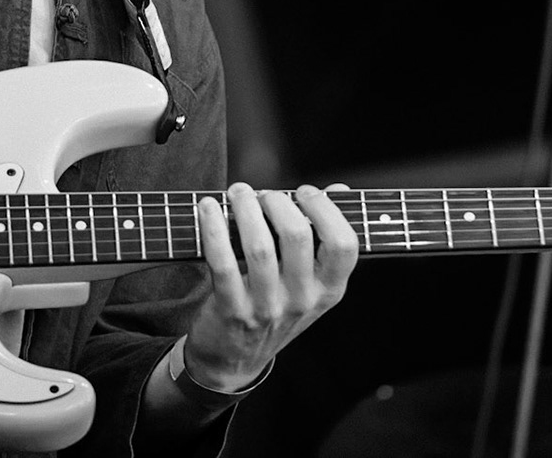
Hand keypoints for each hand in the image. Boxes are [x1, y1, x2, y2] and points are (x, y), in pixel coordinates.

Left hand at [183, 182, 358, 390]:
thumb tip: (340, 191)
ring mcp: (267, 308)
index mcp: (328, 290)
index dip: (326, 210)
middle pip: (297, 236)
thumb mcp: (309, 284)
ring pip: (259, 247)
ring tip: (237, 193)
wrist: (235, 361)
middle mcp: (302, 300)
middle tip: (262, 194)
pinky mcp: (232, 311)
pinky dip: (213, 230)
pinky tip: (207, 210)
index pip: (344, 245)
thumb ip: (324, 237)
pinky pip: (223, 263)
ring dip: (245, 209)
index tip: (305, 192)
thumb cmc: (276, 309)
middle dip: (277, 202)